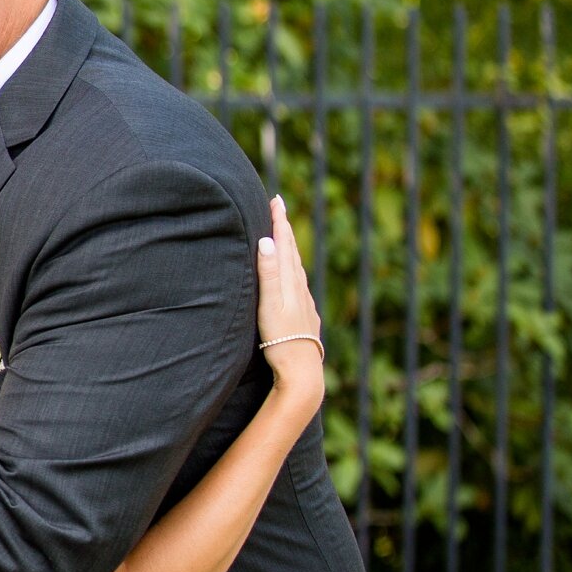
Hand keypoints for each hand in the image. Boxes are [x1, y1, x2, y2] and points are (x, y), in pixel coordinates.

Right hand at [256, 195, 323, 408]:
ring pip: (297, 270)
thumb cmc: (282, 339)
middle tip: (279, 209)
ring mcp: (304, 304)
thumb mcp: (271, 304)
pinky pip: (298, 287)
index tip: (276, 200)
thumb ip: (269, 273)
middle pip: (294, 253)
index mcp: (291, 283)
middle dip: (285, 230)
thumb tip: (266, 240)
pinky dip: (293, 273)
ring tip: (284, 239)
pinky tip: (292, 280)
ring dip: (290, 251)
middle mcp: (300, 290)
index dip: (280, 222)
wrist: (301, 370)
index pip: (286, 245)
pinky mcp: (304, 318)